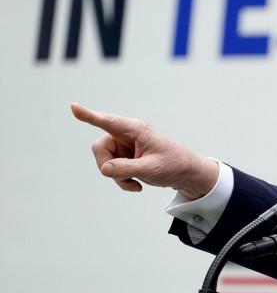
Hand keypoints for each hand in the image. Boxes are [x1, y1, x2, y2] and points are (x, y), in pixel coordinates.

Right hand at [71, 103, 218, 199]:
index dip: (89, 115)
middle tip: (125, 177)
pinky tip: (136, 185)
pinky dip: (121, 180)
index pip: (108, 122)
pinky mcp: (126, 157)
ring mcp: (125, 146)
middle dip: (108, 166)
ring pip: (105, 161)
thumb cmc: (174, 165)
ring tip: (136, 183)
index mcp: (136, 129)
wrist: (187, 173)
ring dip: (116, 176)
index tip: (73, 107)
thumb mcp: (151, 169)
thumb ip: (127, 169)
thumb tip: (104, 169)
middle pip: (100, 148)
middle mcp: (127, 135)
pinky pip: (112, 169)